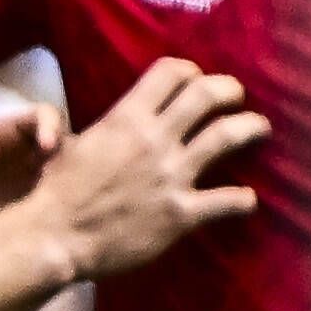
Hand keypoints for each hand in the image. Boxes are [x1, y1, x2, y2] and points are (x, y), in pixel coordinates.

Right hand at [31, 57, 267, 278]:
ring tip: (258, 128)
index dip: (190, 72)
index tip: (194, 82)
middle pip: (208, 95)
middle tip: (234, 98)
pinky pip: (228, 201)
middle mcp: (154, 140)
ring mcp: (171, 176)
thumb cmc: (55, 191)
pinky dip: (243, 200)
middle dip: (229, 90)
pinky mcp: (181, 213)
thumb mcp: (72, 144)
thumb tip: (123, 121)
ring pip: (228, 135)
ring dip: (252, 127)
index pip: (172, 72)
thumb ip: (108, 127)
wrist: (53, 238)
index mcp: (126, 119)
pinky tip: (246, 200)